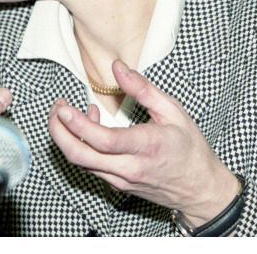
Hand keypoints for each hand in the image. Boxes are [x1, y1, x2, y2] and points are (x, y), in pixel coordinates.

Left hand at [47, 60, 238, 225]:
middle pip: (80, 156)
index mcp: (147, 146)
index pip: (103, 141)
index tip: (63, 107)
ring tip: (65, 112)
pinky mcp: (117, 184)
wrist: (201, 190)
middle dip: (58, 131)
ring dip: (65, 137)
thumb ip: (143, 88)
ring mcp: (121, 179)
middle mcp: (130, 167)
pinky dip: (80, 145)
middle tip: (55, 109)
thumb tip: (117, 67)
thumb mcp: (173, 111)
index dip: (77, 124)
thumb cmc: (190, 149)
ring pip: (80, 162)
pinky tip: (89, 125)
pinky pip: (90, 165)